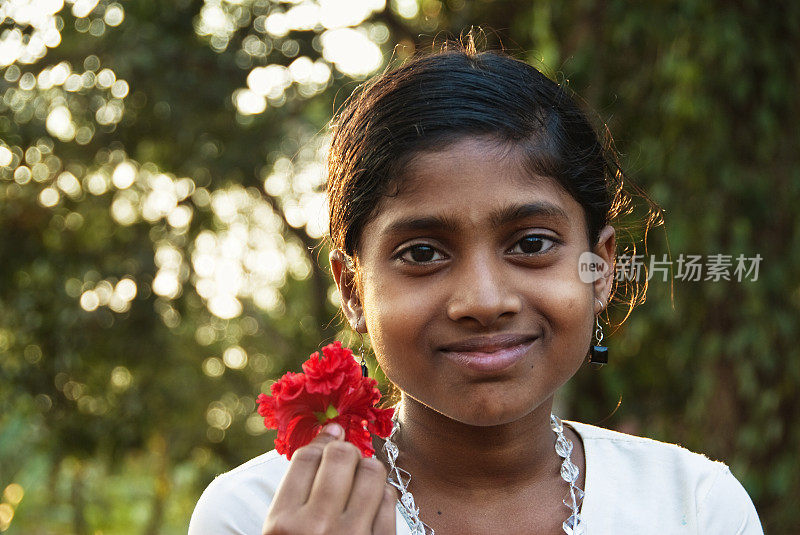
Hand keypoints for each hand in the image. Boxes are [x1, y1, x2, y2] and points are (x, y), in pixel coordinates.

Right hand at [262, 423, 396, 534]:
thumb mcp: (280, 533)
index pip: (307, 458)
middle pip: (341, 456)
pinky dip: (382, 494)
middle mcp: (317, 530)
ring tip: (358, 481)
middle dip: (344, 451)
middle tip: (343, 461)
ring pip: (371, 472)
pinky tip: (371, 503)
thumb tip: (331, 430)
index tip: (329, 436)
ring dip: (367, 469)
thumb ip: (298, 489)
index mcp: (282, 526)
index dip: (321, 440)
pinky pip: (389, 501)